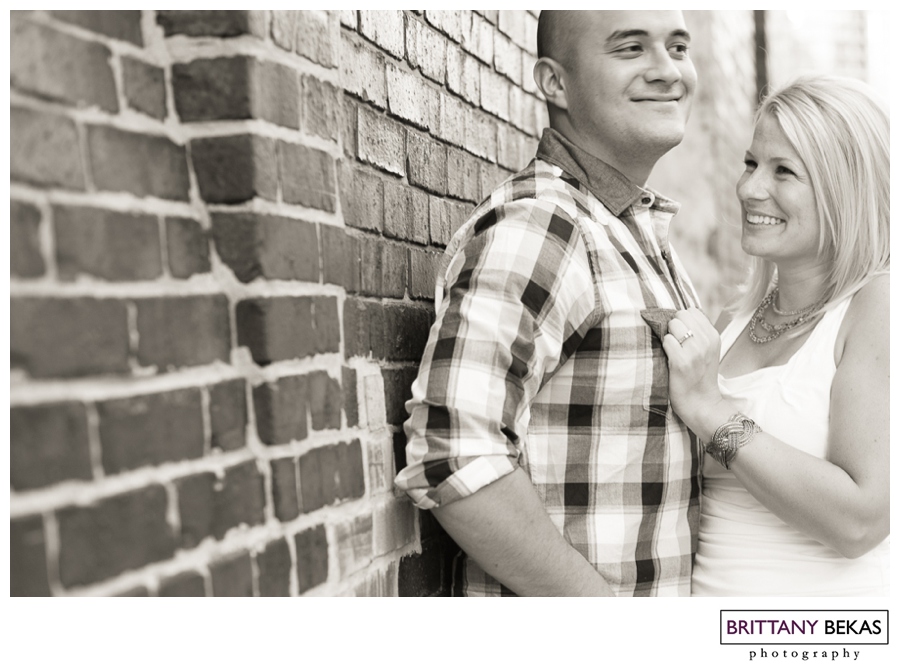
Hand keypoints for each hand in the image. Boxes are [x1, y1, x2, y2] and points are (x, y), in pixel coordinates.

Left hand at [662, 308, 724, 432]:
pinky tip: (670, 359)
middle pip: (681, 315)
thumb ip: (698, 332)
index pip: (692, 311)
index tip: (683, 336)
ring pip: (673, 325)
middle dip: (674, 327)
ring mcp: (695, 351)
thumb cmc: (699, 376)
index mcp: (714, 336)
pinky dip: (664, 348)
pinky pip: (667, 341)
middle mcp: (706, 341)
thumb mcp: (707, 350)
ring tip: (674, 352)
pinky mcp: (682, 362)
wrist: (701, 403)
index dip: (683, 321)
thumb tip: (678, 315)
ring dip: (669, 337)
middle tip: (677, 344)